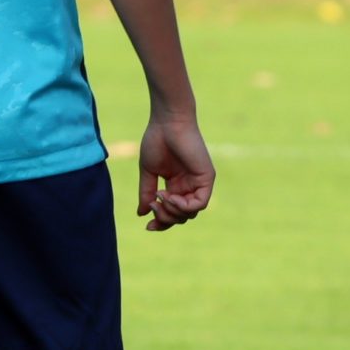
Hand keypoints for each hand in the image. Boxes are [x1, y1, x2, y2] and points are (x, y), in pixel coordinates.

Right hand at [138, 115, 213, 230]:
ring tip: (160, 197)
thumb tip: (142, 214)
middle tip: (153, 206)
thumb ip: (147, 193)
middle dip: (165, 218)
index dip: (161, 222)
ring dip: (172, 212)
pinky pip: (199, 204)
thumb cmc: (157, 141)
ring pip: (190, 214)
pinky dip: (183, 206)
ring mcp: (198, 182)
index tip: (147, 226)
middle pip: (181, 217)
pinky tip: (170, 196)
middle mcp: (189, 186)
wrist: (167, 123)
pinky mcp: (207, 178)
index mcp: (176, 185)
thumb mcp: (148, 172)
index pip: (172, 212)